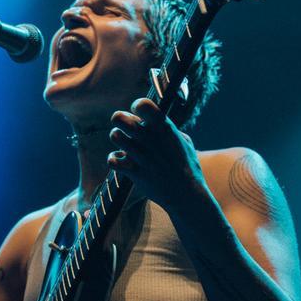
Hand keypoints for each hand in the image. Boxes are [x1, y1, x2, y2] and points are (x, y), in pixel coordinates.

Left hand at [107, 98, 206, 213]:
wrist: (187, 195)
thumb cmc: (187, 166)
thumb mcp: (184, 142)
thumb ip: (168, 128)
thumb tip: (154, 119)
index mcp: (165, 129)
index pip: (144, 105)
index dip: (137, 105)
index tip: (139, 112)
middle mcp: (151, 140)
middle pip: (119, 118)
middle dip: (119, 119)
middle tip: (125, 127)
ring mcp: (142, 157)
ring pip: (115, 136)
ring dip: (117, 138)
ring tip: (125, 144)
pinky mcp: (134, 173)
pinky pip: (112, 160)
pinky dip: (114, 160)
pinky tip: (121, 161)